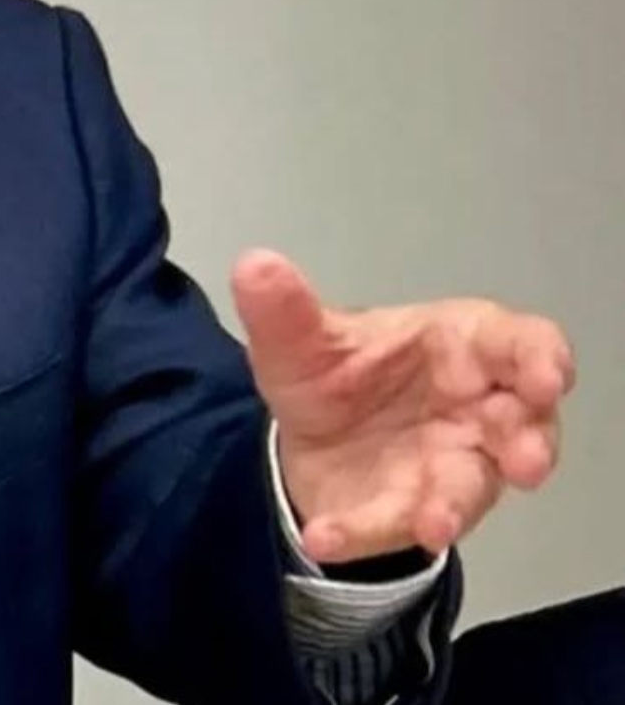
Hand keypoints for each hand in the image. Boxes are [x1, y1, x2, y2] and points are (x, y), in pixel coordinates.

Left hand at [232, 249, 573, 565]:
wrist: (307, 438)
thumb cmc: (342, 375)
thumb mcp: (301, 339)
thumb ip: (286, 308)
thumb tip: (256, 266)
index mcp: (461, 348)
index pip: (522, 345)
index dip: (542, 359)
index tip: (545, 377)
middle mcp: (474, 411)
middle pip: (522, 426)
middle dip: (528, 445)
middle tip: (523, 461)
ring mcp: (450, 466)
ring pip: (467, 488)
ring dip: (451, 505)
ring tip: (431, 523)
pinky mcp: (411, 511)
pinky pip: (391, 525)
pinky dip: (360, 532)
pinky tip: (324, 537)